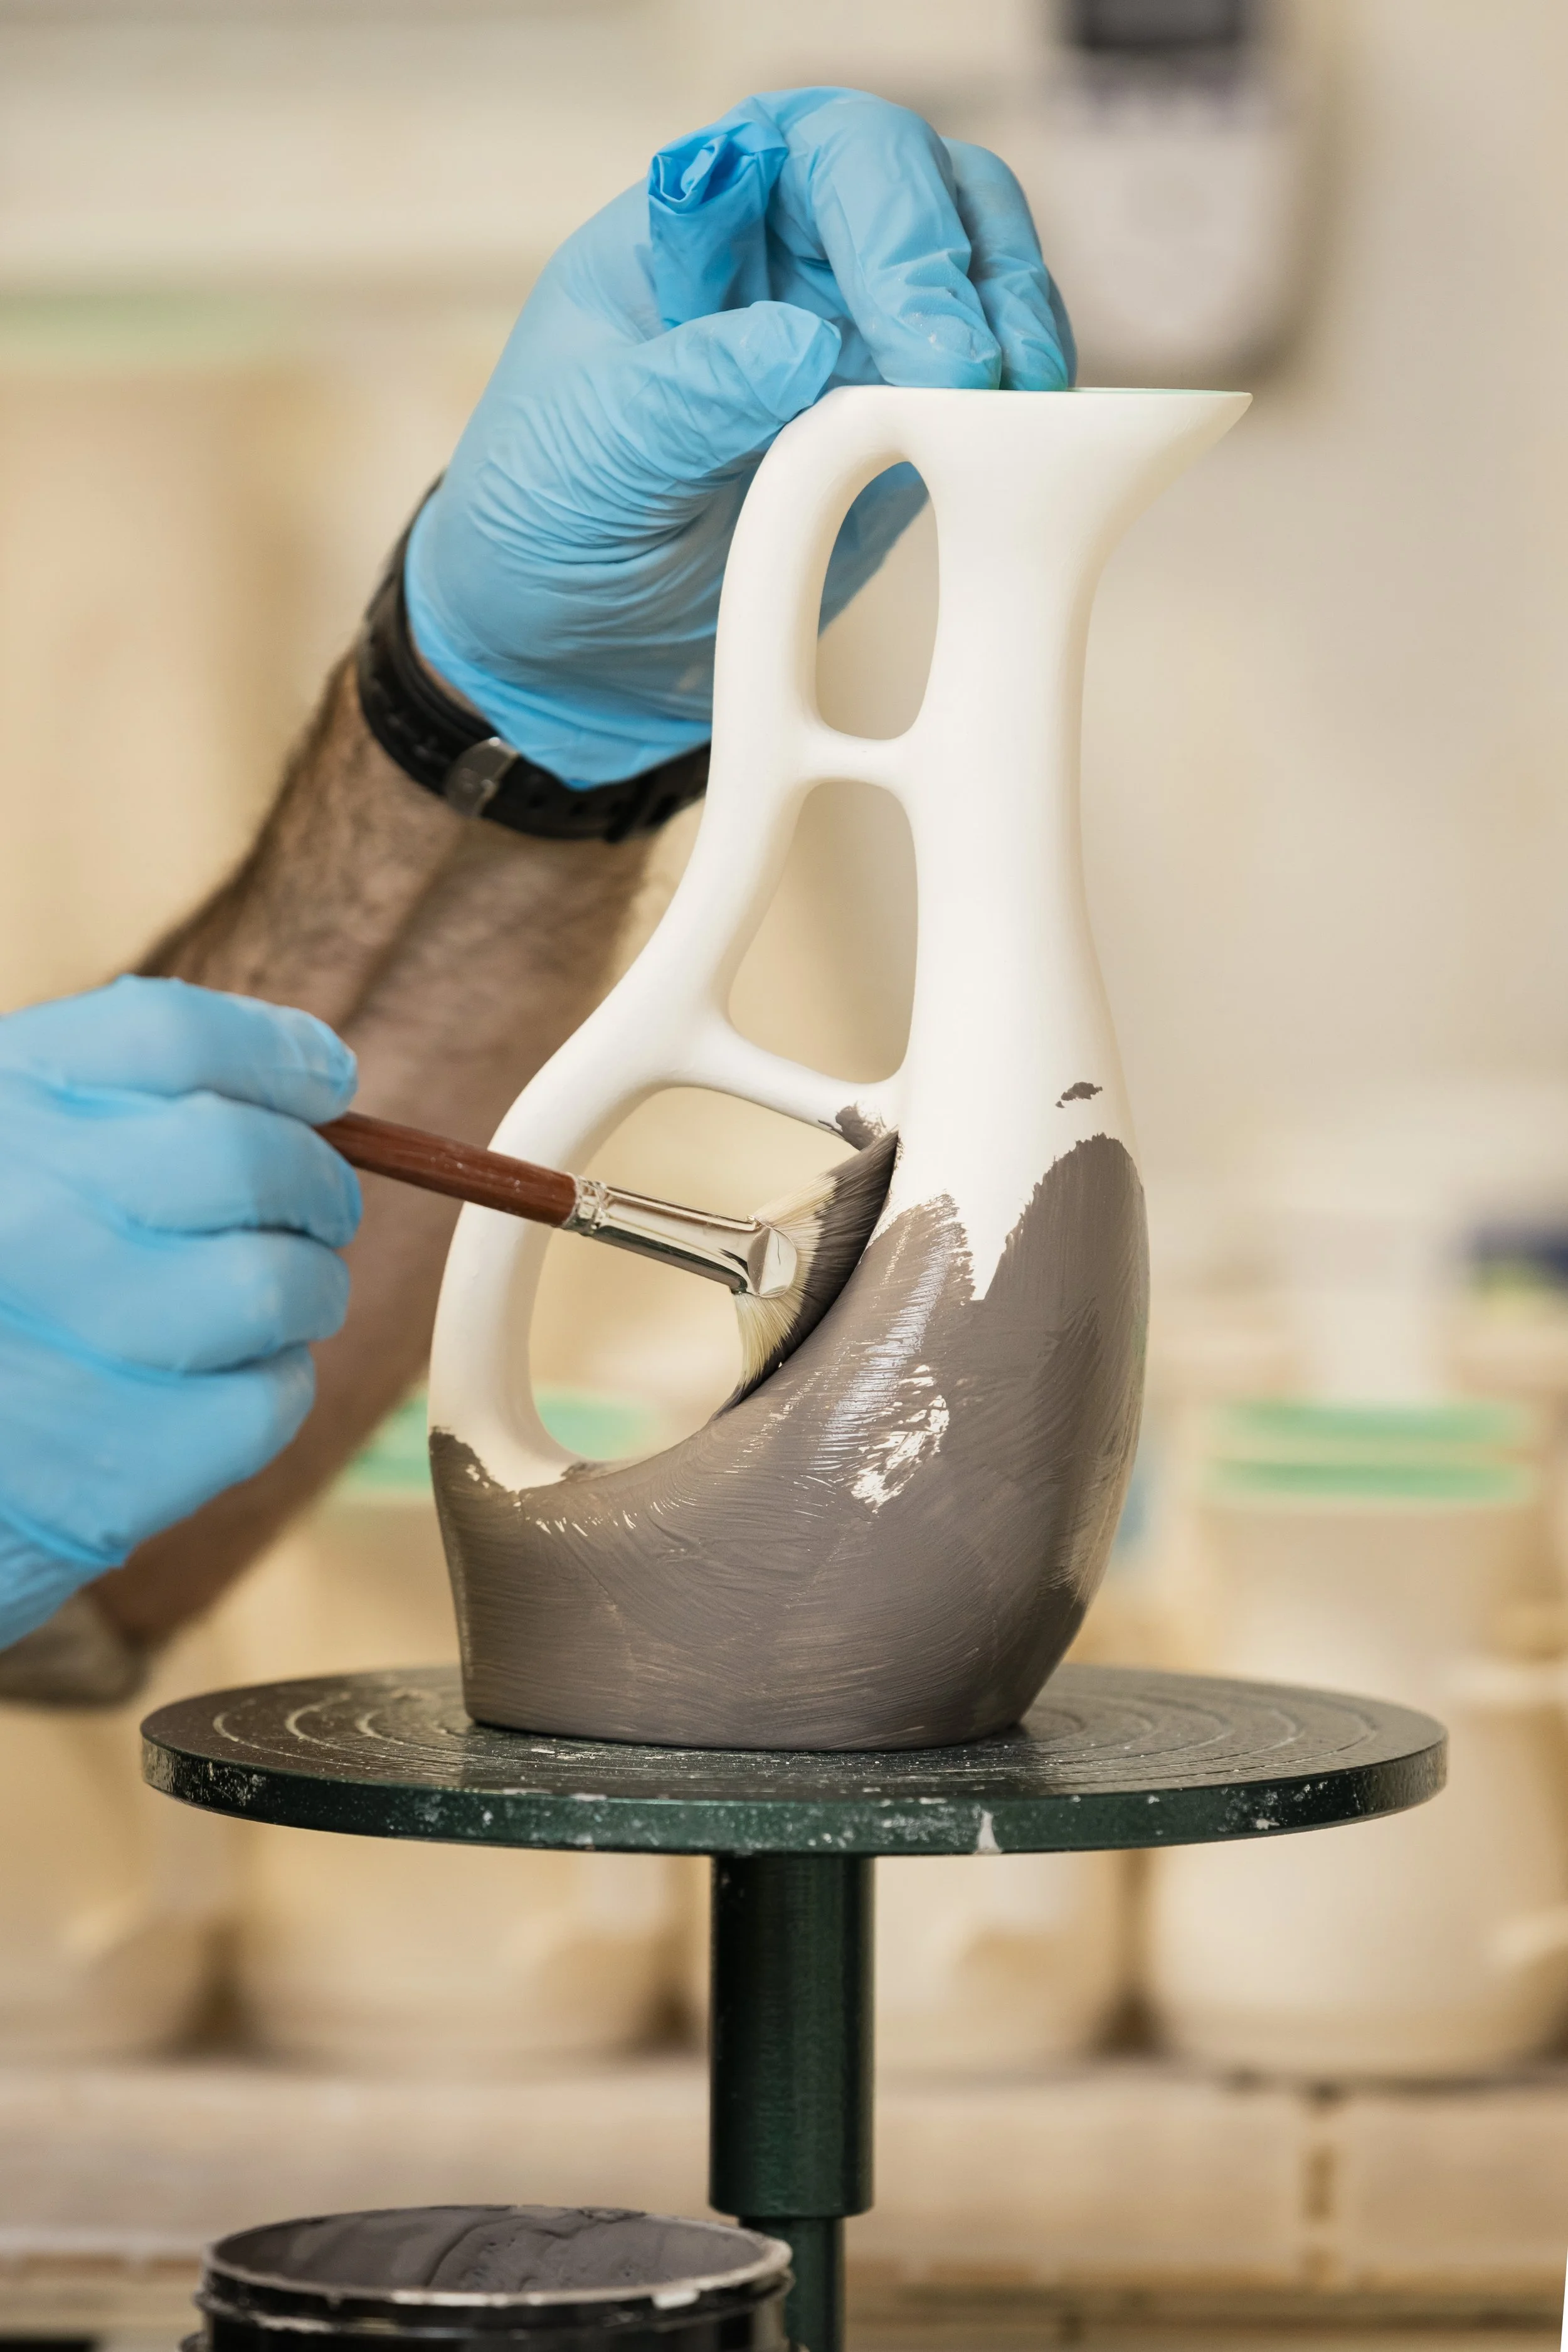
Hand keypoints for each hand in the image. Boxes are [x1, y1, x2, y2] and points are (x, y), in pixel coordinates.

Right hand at [0, 976, 359, 1647]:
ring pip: (277, 1286)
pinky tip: (210, 1383)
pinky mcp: (100, 1475)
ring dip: (305, 1290)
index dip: (277, 1058)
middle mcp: (15, 1223)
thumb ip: (124, 1099)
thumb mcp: (13, 1155)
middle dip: (317, 1185)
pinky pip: (265, 1405)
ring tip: (262, 1303)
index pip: (171, 1039)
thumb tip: (314, 1070)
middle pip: (243, 1158)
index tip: (327, 1082)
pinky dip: (267, 1388)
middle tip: (318, 1209)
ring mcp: (51, 1354)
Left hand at [406, 86, 1073, 785]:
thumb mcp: (590, 454)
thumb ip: (690, 391)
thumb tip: (808, 344)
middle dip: (978, 273)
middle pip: (934, 194)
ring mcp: (859, 340)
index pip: (829, 151)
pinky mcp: (903, 432)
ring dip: (1022, 333)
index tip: (917, 340)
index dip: (892, 221)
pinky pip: (988, 395)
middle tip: (988, 378)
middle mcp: (795, 254)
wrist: (568, 647)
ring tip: (1025, 414)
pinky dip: (1020, 418)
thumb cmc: (547, 519)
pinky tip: (1025, 458)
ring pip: (984, 280)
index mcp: (704, 213)